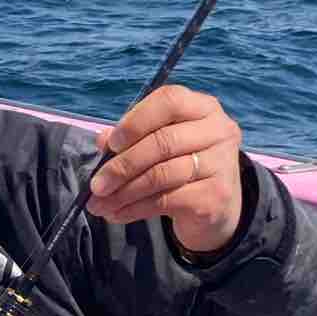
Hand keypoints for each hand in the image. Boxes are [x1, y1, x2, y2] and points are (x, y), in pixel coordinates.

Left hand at [91, 85, 244, 253]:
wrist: (215, 207)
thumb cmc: (181, 166)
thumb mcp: (158, 146)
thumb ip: (131, 138)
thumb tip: (101, 140)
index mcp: (203, 107)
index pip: (169, 101)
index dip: (136, 121)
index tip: (111, 144)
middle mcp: (218, 130)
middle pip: (162, 142)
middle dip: (122, 166)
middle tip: (95, 186)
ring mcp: (221, 163)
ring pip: (161, 175)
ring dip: (123, 193)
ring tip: (98, 205)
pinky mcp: (216, 195)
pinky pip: (166, 201)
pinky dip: (135, 209)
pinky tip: (117, 214)